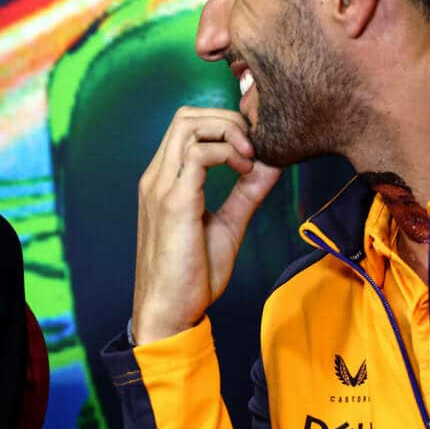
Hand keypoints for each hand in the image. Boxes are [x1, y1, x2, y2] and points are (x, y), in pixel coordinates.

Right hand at [131, 107, 280, 344]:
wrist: (169, 312)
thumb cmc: (192, 276)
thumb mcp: (227, 226)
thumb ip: (246, 193)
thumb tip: (271, 165)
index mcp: (164, 180)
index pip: (186, 125)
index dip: (223, 123)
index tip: (253, 147)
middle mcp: (157, 176)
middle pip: (186, 116)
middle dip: (227, 119)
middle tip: (254, 146)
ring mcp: (161, 186)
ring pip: (189, 125)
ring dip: (228, 131)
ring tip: (249, 158)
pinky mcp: (174, 202)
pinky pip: (198, 154)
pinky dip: (227, 152)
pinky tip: (244, 171)